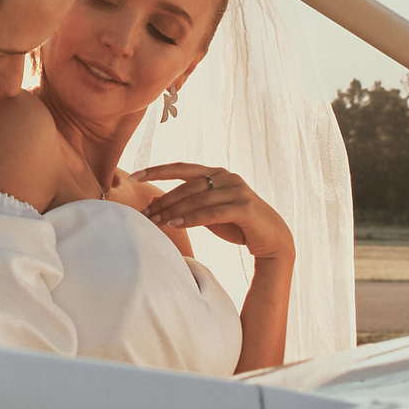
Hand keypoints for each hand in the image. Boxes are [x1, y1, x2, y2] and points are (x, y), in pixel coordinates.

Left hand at [130, 162, 295, 275]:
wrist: (272, 240)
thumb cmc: (237, 225)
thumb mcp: (209, 212)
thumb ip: (189, 205)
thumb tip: (155, 206)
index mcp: (217, 174)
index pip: (182, 168)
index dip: (157, 170)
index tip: (135, 175)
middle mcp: (227, 177)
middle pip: (187, 185)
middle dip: (163, 199)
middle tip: (145, 213)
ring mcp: (237, 190)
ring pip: (198, 198)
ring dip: (173, 210)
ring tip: (155, 221)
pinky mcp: (245, 208)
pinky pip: (212, 212)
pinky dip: (192, 218)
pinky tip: (175, 224)